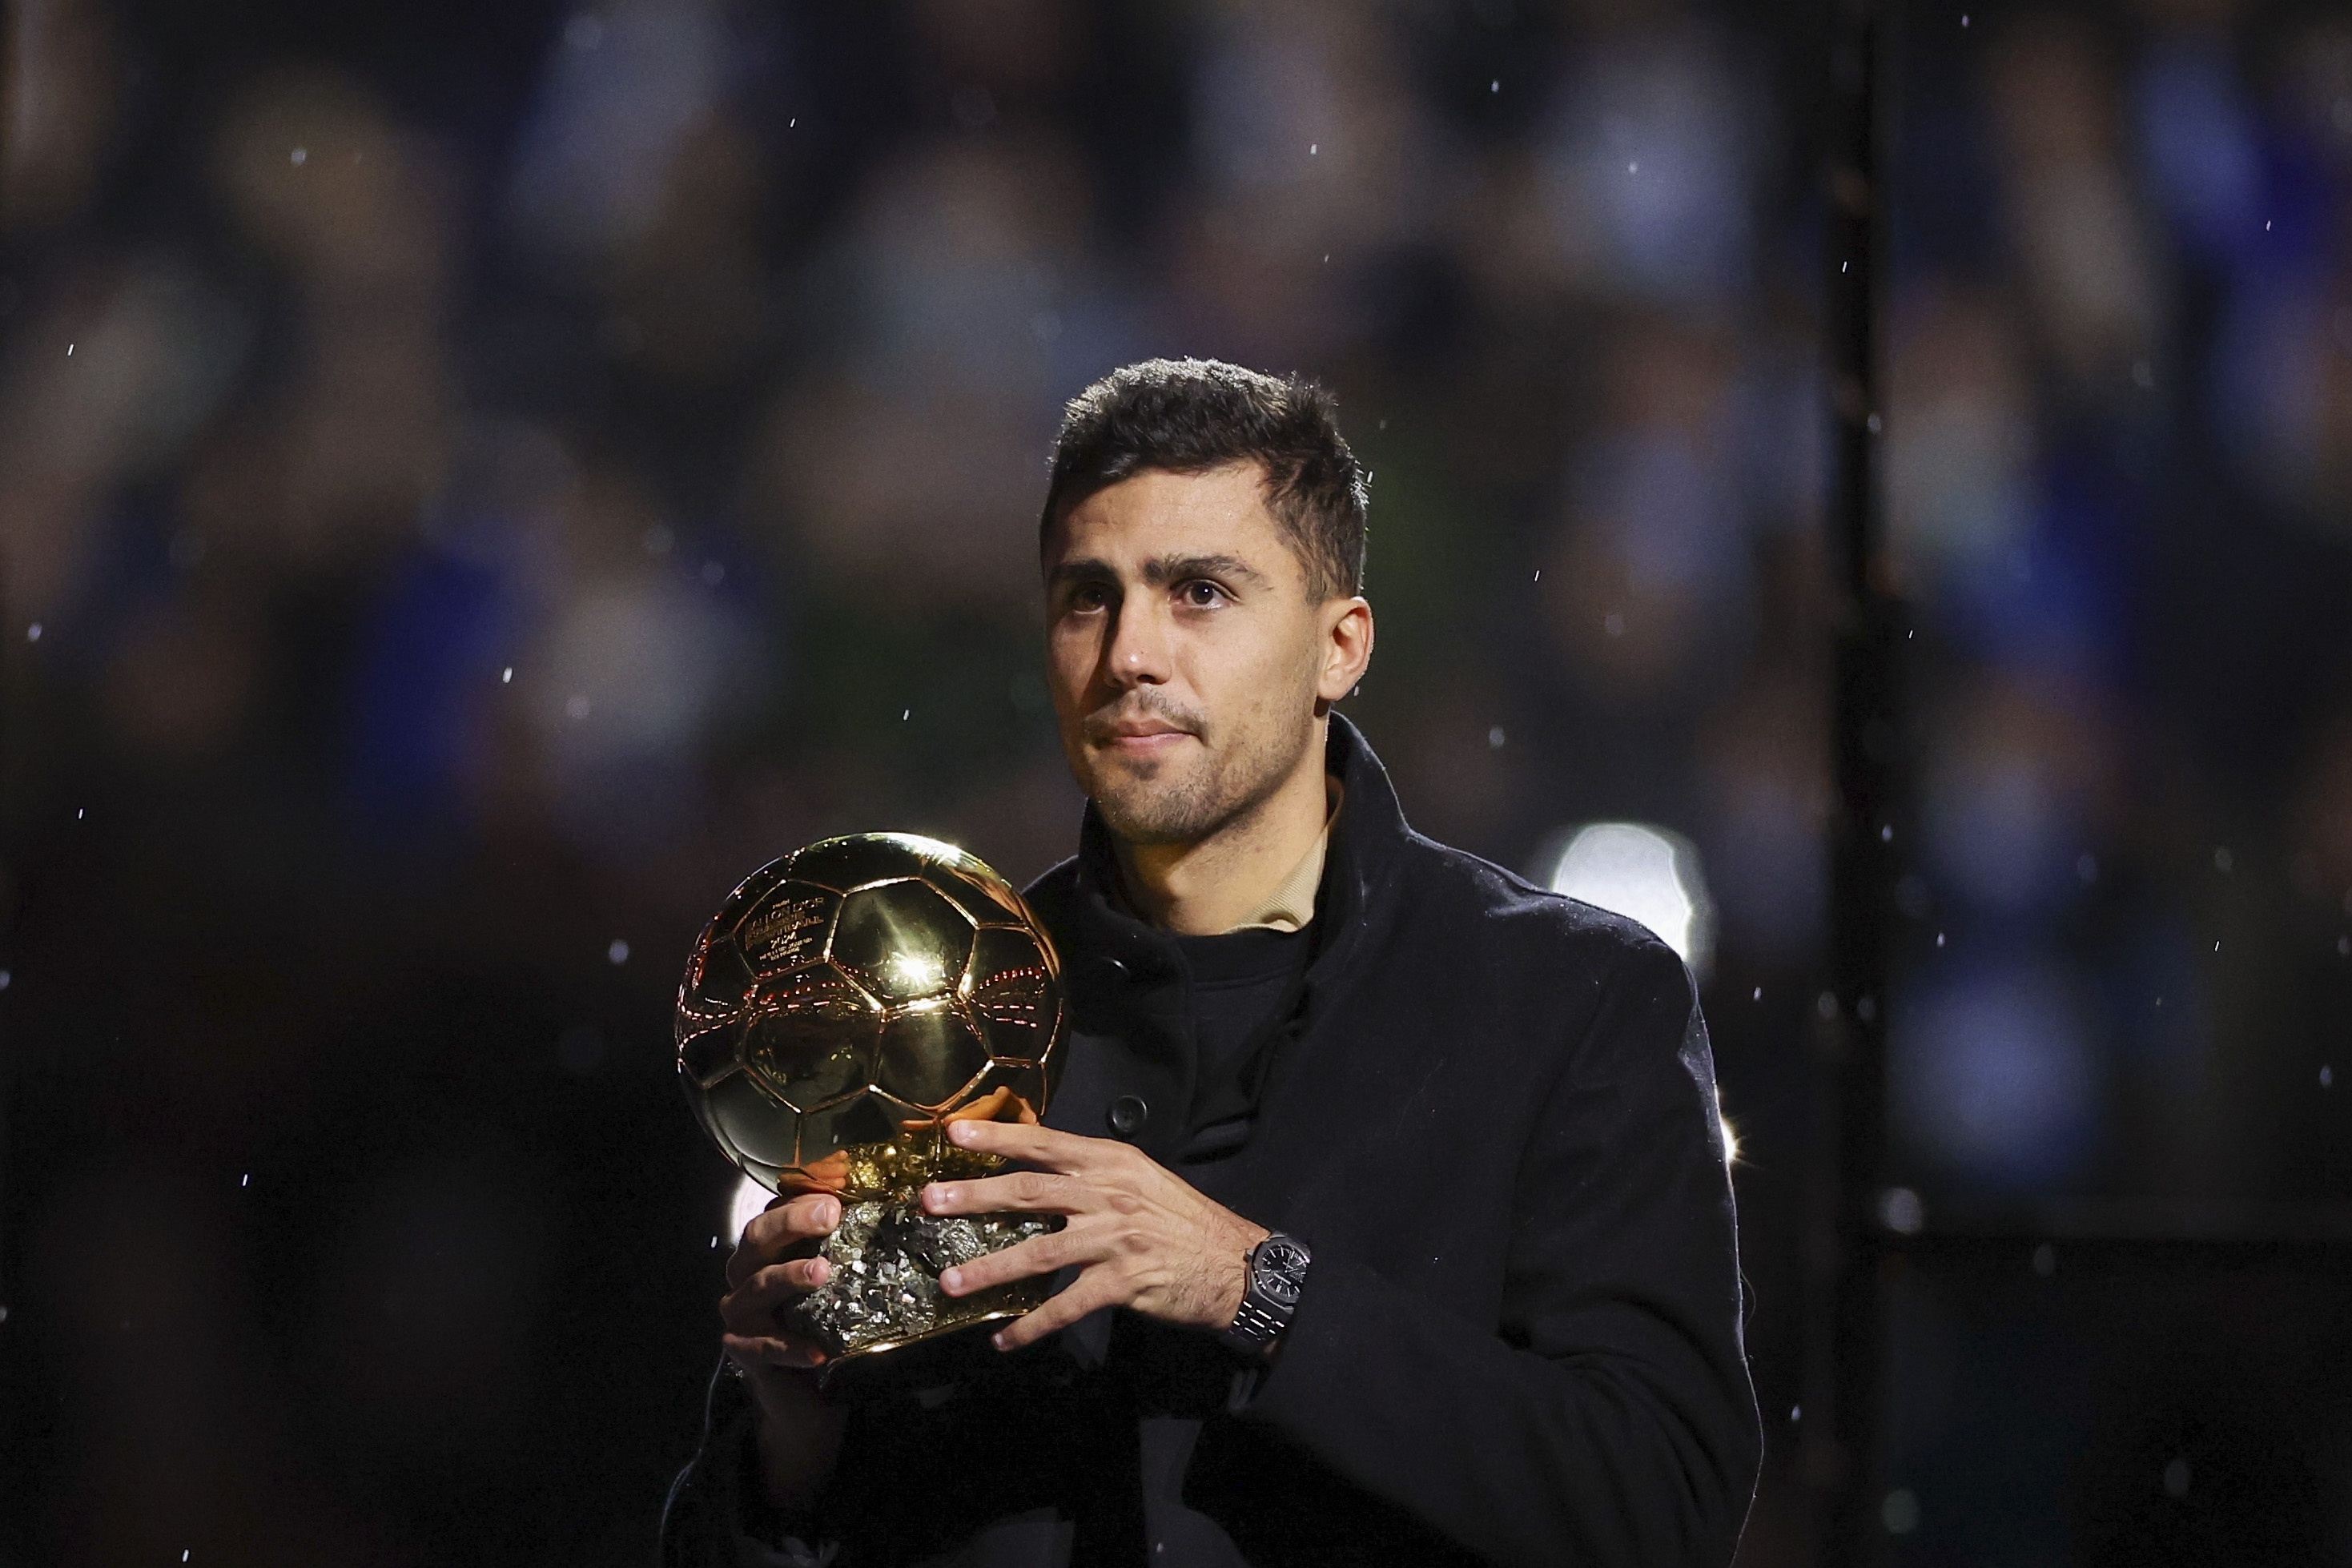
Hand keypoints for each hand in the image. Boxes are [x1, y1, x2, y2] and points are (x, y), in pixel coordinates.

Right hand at [720, 1192, 847, 1506]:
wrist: (807, 1398)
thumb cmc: (824, 1327)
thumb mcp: (838, 1284)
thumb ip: (847, 1249)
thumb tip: (889, 1206)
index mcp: (766, 1252)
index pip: (775, 1214)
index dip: (801, 1200)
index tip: (836, 1194)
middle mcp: (745, 1276)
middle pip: (757, 1239)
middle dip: (791, 1223)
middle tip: (829, 1215)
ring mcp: (740, 1315)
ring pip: (759, 1285)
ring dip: (790, 1275)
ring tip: (823, 1272)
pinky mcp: (744, 1351)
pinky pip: (765, 1346)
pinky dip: (791, 1347)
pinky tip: (818, 1351)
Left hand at [919, 1119, 1270, 1352]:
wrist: (1235, 1263)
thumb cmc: (1182, 1220)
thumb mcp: (1140, 1179)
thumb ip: (1092, 1174)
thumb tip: (1036, 1173)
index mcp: (1111, 1162)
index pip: (1044, 1143)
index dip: (997, 1138)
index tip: (953, 1133)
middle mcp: (1109, 1194)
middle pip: (1029, 1191)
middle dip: (974, 1196)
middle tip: (929, 1202)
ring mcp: (1115, 1238)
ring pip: (1038, 1250)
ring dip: (989, 1267)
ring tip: (950, 1282)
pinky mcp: (1123, 1282)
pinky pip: (1066, 1306)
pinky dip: (1032, 1326)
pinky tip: (1003, 1339)